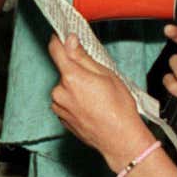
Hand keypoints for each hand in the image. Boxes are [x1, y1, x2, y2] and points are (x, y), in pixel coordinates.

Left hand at [48, 34, 157, 172]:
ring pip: (64, 87)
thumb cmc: (118, 108)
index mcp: (71, 77)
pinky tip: (91, 107)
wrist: (120, 139)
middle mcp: (59, 92)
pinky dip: (74, 101)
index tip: (62, 36)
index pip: (56, 50)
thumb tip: (70, 41)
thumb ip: (83, 57)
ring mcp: (58, 107)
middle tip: (96, 79)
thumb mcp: (106, 75)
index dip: (59, 40)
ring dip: (75, 87)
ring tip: (95, 97)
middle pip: (63, 71)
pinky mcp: (61, 118)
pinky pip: (65, 102)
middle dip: (76, 70)